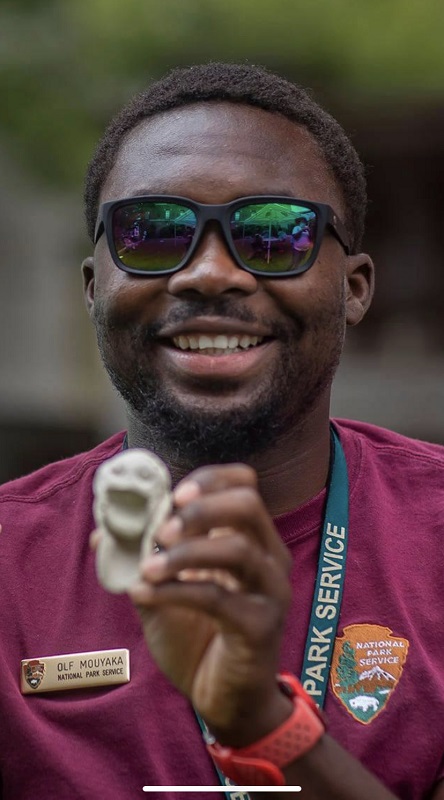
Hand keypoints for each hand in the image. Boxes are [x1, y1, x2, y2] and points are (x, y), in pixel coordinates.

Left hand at [128, 463, 292, 745]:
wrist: (222, 698)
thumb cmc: (196, 638)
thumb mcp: (163, 591)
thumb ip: (141, 560)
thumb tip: (101, 533)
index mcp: (250, 539)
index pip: (243, 484)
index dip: (208, 480)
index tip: (173, 494)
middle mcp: (269, 557)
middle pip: (247, 504)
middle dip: (200, 508)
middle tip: (162, 530)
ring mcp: (270, 590)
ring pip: (237, 548)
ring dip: (184, 553)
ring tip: (146, 568)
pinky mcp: (260, 626)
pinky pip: (217, 598)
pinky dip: (173, 591)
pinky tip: (143, 595)